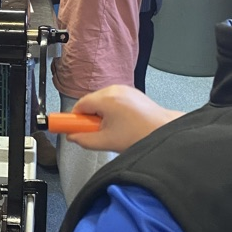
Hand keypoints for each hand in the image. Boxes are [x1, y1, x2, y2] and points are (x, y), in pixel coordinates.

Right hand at [66, 85, 183, 152]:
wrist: (165, 131)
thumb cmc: (142, 134)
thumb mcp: (106, 141)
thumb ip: (84, 139)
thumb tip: (73, 137)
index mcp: (107, 99)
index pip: (79, 105)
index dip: (73, 118)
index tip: (66, 125)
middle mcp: (115, 90)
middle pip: (90, 102)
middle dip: (89, 118)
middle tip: (95, 133)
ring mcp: (125, 90)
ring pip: (102, 102)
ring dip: (101, 115)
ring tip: (113, 130)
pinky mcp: (132, 93)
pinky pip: (113, 100)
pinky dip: (112, 112)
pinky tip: (121, 125)